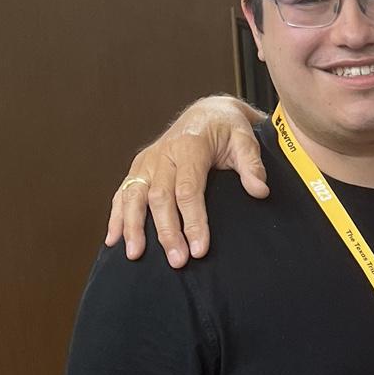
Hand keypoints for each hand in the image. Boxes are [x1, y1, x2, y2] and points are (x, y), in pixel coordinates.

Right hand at [105, 96, 268, 268]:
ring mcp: (147, 161)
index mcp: (189, 147)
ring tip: (134, 255)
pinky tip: (113, 239)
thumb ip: (252, 164)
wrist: (207, 113)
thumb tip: (260, 191)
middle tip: (177, 261)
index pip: (189, 190)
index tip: (199, 249)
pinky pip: (123, 192)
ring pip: (134, 196)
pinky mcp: (139, 168)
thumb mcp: (245, 140)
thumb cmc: (228, 129)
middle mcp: (163, 154)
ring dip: (133, 226)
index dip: (193, 221)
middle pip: (160, 197)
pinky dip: (117, 215)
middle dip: (167, 232)